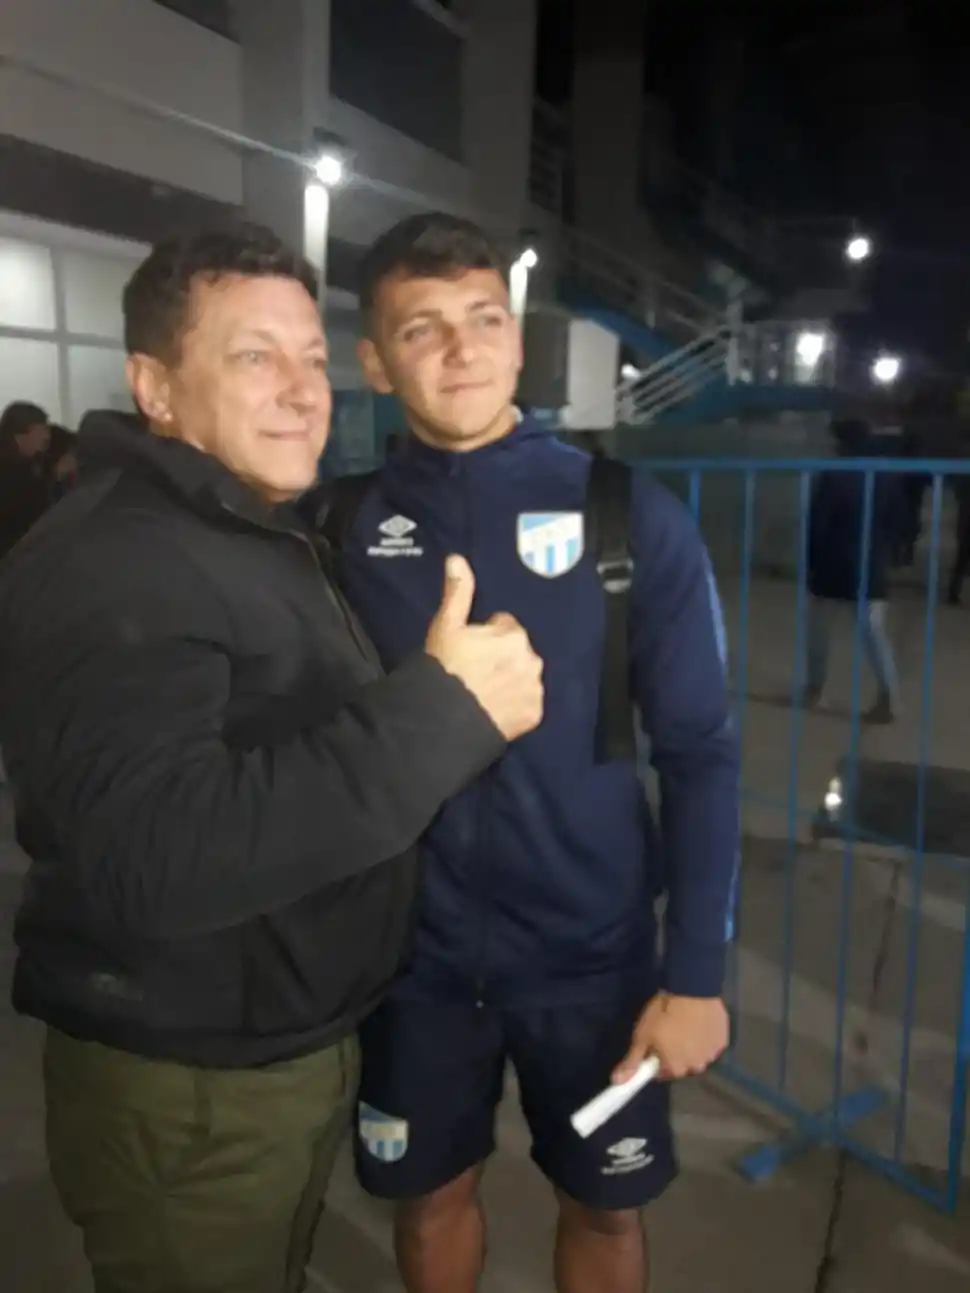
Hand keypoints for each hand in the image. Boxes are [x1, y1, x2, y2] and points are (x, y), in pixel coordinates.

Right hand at [426, 555, 543, 741]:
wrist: (443, 718)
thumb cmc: (444, 667)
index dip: (485, 637)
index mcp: (514, 634)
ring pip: (525, 676)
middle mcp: (532, 660)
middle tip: (477, 672)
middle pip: (518, 652)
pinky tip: (496, 709)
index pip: (505, 626)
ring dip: (512, 680)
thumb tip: (457, 559)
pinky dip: (517, 705)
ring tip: (485, 692)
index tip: (470, 650)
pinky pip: (528, 703)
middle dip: (502, 657)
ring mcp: (535, 689)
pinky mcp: (535, 715)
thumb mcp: (446, 626)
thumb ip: (458, 592)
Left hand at [612, 993, 728, 1083]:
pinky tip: (699, 1021)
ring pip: (698, 1055)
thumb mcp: (642, 1035)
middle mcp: (695, 1067)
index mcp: (674, 1068)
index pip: (661, 1072)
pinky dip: (705, 1036)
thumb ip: (632, 1060)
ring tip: (684, 1024)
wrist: (691, 989)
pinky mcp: (723, 1040)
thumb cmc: (663, 1013)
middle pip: (681, 1064)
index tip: (654, 1043)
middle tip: (669, 1031)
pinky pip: (711, 1043)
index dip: (655, 1058)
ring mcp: (712, 1054)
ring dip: (692, 1045)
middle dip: (675, 1053)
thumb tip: (617, 1081)